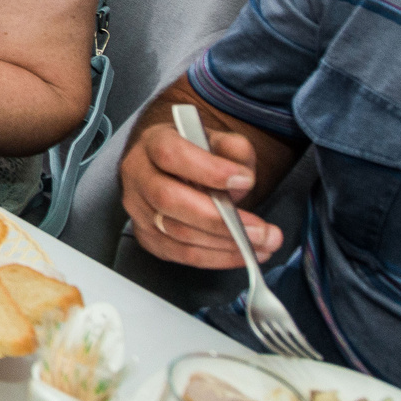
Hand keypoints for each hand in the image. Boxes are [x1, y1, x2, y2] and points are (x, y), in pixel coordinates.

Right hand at [121, 122, 281, 268]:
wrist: (175, 171)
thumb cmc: (197, 156)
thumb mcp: (219, 142)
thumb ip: (234, 149)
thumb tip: (242, 176)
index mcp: (152, 142)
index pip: (170, 154)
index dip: (208, 170)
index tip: (245, 180)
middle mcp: (137, 175)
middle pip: (168, 199)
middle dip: (220, 220)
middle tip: (261, 230)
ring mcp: (138, 209)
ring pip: (176, 232)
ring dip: (225, 244)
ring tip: (263, 244)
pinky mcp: (147, 236)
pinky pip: (181, 254)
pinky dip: (217, 258)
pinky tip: (243, 253)